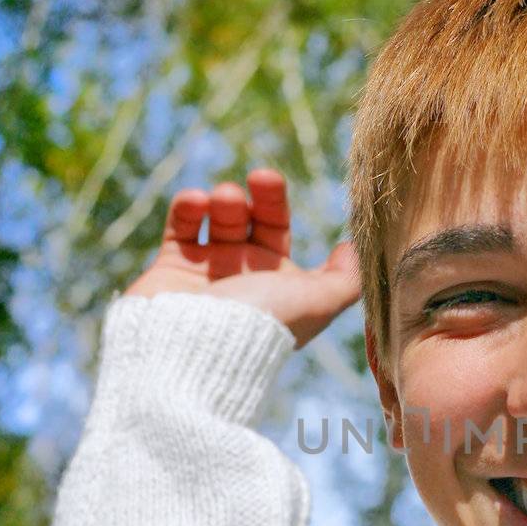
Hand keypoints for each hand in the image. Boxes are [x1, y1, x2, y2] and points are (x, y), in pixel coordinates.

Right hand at [123, 169, 361, 349]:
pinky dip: (188, 208)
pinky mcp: (171, 268)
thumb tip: (355, 251)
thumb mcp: (318, 302)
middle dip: (255, 197)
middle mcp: (242, 274)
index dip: (275, 202)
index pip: (278, 228)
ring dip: (224, 201)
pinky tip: (196, 202)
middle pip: (248, 219)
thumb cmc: (263, 323)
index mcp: (276, 281)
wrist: (198, 348)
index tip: (269, 179)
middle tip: (258, 177)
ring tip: (225, 198)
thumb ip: (345, 278)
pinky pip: (181, 228)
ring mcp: (206, 270)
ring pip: (216, 220)